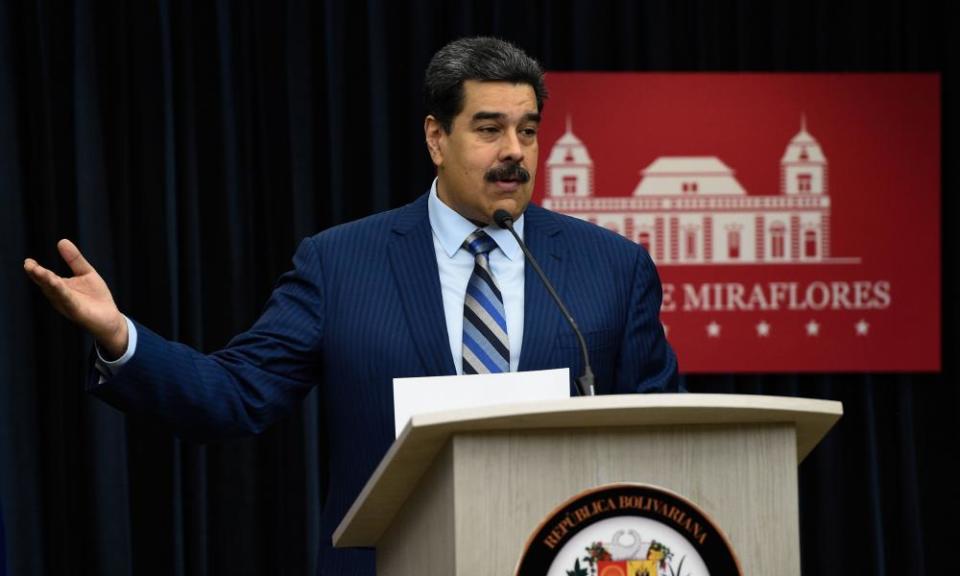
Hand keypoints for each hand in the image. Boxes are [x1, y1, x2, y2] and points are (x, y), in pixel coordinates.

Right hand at [23, 239, 127, 358]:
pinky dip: (63, 293)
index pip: (45, 277)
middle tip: (29, 265)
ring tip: (38, 271)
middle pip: (46, 284)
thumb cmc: (96, 297)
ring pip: (55, 292)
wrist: (110, 318)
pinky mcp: (77, 312)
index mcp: (59, 286)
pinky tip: (57, 285)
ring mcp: (67, 305)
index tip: (28, 261)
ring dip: (47, 281)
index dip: (36, 270)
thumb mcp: (86, 273)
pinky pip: (68, 300)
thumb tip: (61, 240)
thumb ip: (74, 259)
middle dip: (38, 275)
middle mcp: (59, 296)